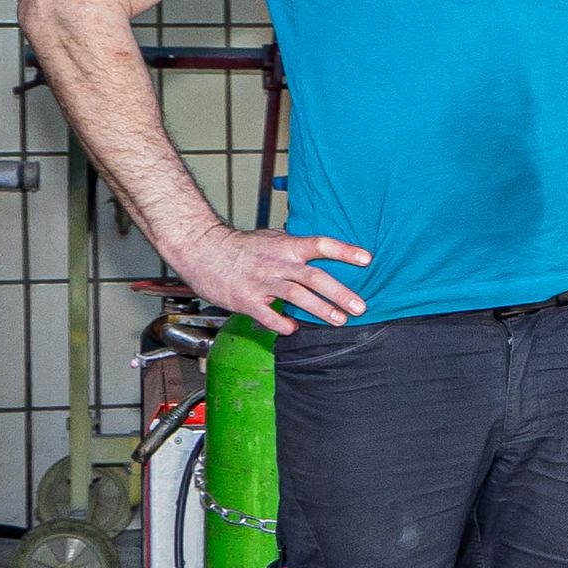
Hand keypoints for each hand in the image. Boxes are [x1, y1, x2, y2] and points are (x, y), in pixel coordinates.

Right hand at [170, 224, 371, 331]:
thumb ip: (295, 245)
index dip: (344, 251)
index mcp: (286, 246)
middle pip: (314, 277)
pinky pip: (267, 315)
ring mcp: (261, 282)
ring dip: (320, 310)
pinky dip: (282, 324)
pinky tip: (294, 329)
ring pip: (296, 296)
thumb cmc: (240, 246)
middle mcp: (276, 263)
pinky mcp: (245, 300)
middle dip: (340, 293)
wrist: (200, 250)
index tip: (367, 259)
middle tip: (360, 306)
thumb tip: (321, 247)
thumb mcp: (271, 237)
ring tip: (340, 320)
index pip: (320, 245)